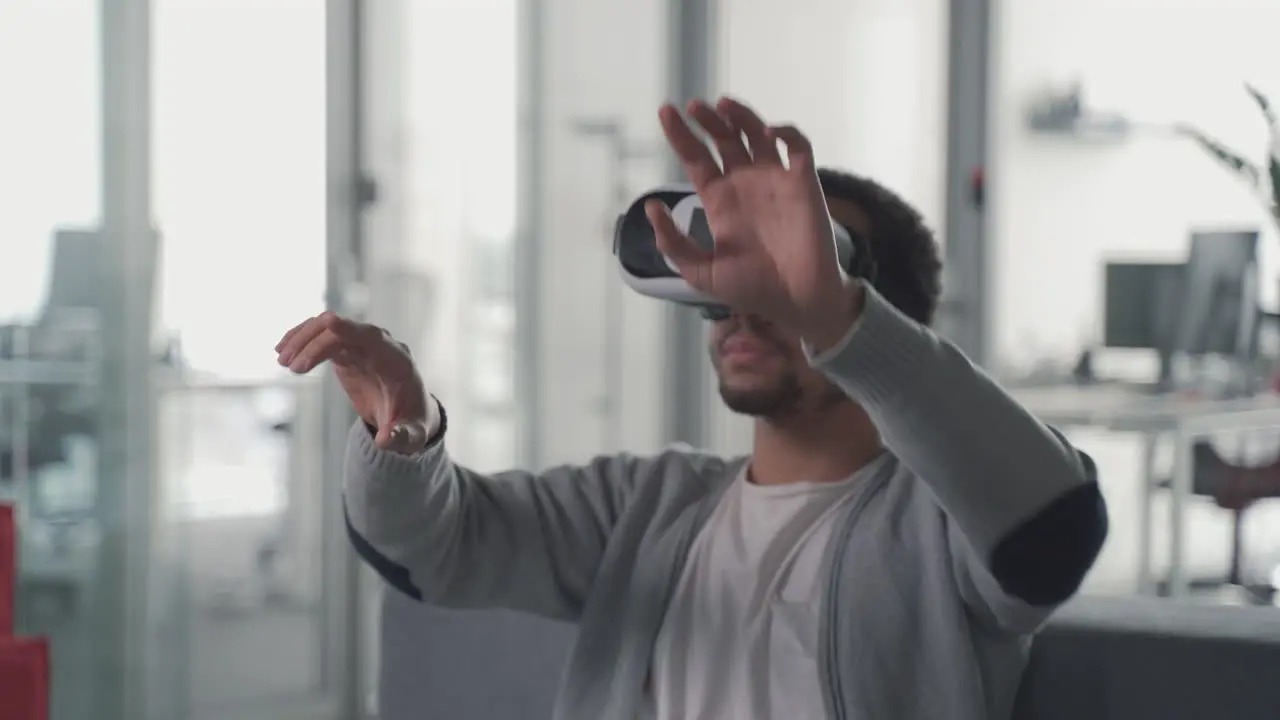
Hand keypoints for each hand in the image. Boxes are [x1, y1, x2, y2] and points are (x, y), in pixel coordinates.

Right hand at [274, 313, 431, 452]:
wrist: (407, 416)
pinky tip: (283, 353)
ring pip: (329, 330)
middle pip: (345, 331)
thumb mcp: (412, 436)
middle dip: (316, 343)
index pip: (374, 337)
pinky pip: (322, 338)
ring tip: (282, 361)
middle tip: (290, 365)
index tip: (328, 321)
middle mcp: (380, 347)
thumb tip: (384, 440)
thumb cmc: (413, 424)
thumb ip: (401, 437)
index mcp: (397, 362)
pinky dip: (302, 343)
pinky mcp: (348, 352)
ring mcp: (362, 347)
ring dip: (303, 340)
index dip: (351, 328)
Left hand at [646, 97, 857, 338]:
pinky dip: (785, 132)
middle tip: (694, 107)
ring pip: (757, 133)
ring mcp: (775, 180)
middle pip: (724, 139)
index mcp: (719, 201)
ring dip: (741, 115)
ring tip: (723, 105)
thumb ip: (674, 244)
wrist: (796, 302)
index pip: (696, 157)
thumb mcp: (701, 272)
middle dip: (708, 120)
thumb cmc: (751, 289)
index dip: (681, 135)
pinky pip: (797, 146)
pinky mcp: (803, 183)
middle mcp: (745, 184)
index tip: (666, 112)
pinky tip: (768, 132)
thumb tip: (652, 208)